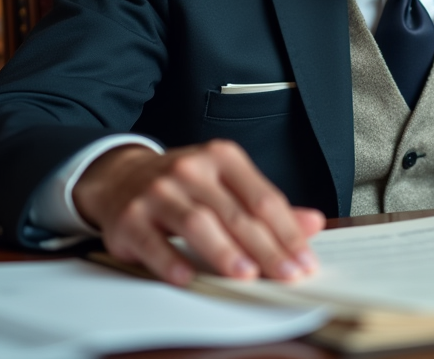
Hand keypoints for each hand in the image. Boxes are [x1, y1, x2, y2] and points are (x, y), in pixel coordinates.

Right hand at [72, 140, 324, 284]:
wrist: (120, 175)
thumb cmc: (184, 185)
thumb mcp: (227, 183)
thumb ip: (267, 206)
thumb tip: (313, 223)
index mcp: (222, 157)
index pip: (263, 198)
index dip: (288, 232)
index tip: (305, 261)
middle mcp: (191, 169)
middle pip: (236, 214)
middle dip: (266, 248)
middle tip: (286, 274)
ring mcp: (158, 191)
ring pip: (197, 222)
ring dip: (224, 251)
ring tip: (246, 275)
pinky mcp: (129, 217)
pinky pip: (152, 241)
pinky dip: (170, 260)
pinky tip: (188, 277)